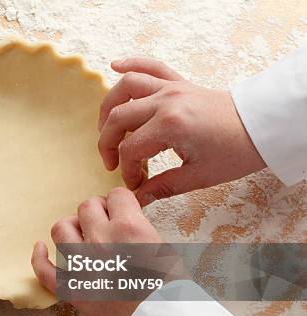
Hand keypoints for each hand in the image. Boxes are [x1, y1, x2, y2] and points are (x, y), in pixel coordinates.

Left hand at [31, 187, 161, 315]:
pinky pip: (44, 269)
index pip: (116, 196)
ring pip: (61, 229)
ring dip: (70, 227)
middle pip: (87, 207)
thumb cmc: (172, 294)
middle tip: (103, 221)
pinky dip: (39, 256)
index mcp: (129, 228)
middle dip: (96, 211)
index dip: (119, 202)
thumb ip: (141, 233)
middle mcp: (102, 240)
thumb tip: (128, 227)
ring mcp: (82, 264)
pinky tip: (40, 248)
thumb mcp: (166, 252)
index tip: (120, 209)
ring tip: (79, 234)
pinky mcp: (70, 289)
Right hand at [98, 58, 265, 205]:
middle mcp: (166, 101)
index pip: (131, 150)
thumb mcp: (199, 176)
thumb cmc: (236, 151)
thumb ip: (163, 187)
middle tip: (112, 163)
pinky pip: (151, 66)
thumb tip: (138, 199)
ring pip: (126, 87)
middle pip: (118, 118)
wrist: (262, 127)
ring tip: (105, 127)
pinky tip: (115, 66)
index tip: (136, 184)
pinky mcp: (179, 82)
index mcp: (171, 125)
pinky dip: (131, 63)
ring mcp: (172, 88)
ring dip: (109, 106)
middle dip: (108, 144)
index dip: (127, 171)